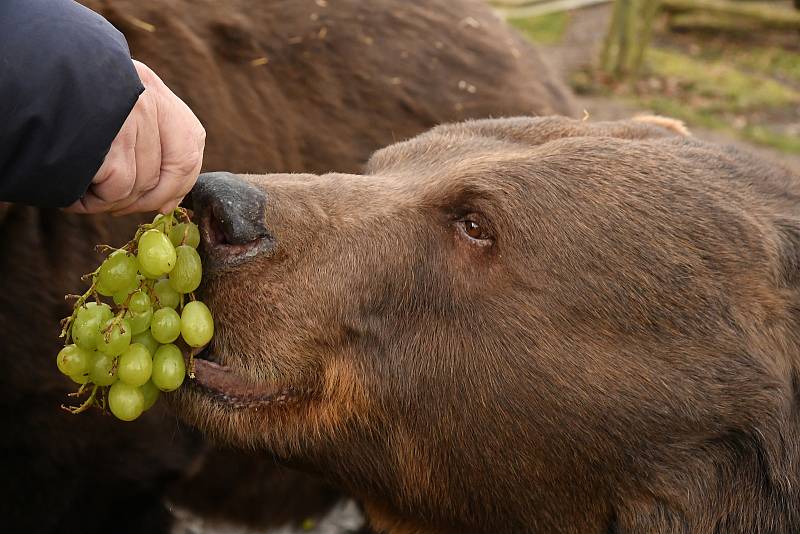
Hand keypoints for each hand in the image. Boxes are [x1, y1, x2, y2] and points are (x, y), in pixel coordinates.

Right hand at [65, 60, 205, 214]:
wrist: (11, 90)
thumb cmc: (50, 107)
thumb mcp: (104, 109)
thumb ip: (140, 138)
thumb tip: (168, 199)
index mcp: (147, 85)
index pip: (191, 137)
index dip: (184, 175)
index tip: (166, 200)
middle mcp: (145, 99)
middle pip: (179, 165)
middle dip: (156, 197)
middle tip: (122, 207)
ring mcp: (131, 120)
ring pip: (143, 184)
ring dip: (112, 200)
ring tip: (81, 190)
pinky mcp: (113, 144)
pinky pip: (118, 190)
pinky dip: (93, 202)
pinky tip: (72, 193)